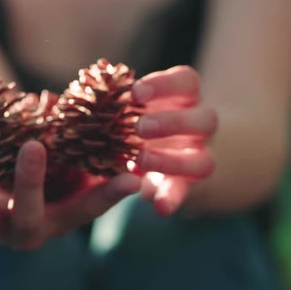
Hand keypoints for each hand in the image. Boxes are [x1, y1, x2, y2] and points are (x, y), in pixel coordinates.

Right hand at [0, 122, 140, 250]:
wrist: (22, 195)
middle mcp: (30, 229)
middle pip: (31, 215)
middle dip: (30, 183)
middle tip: (33, 146)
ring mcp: (62, 221)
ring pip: (83, 213)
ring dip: (100, 194)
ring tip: (125, 175)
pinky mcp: (88, 207)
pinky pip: (105, 199)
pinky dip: (121, 186)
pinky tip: (139, 172)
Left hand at [131, 66, 217, 215]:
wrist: (164, 146)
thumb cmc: (138, 115)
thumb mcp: (131, 105)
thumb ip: (118, 102)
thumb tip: (84, 94)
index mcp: (185, 98)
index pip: (187, 82)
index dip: (165, 85)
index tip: (135, 93)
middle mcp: (198, 126)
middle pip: (206, 120)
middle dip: (173, 123)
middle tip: (140, 127)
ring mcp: (197, 156)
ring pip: (203, 161)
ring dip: (172, 162)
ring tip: (141, 161)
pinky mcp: (186, 183)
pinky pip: (185, 192)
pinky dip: (172, 199)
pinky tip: (158, 207)